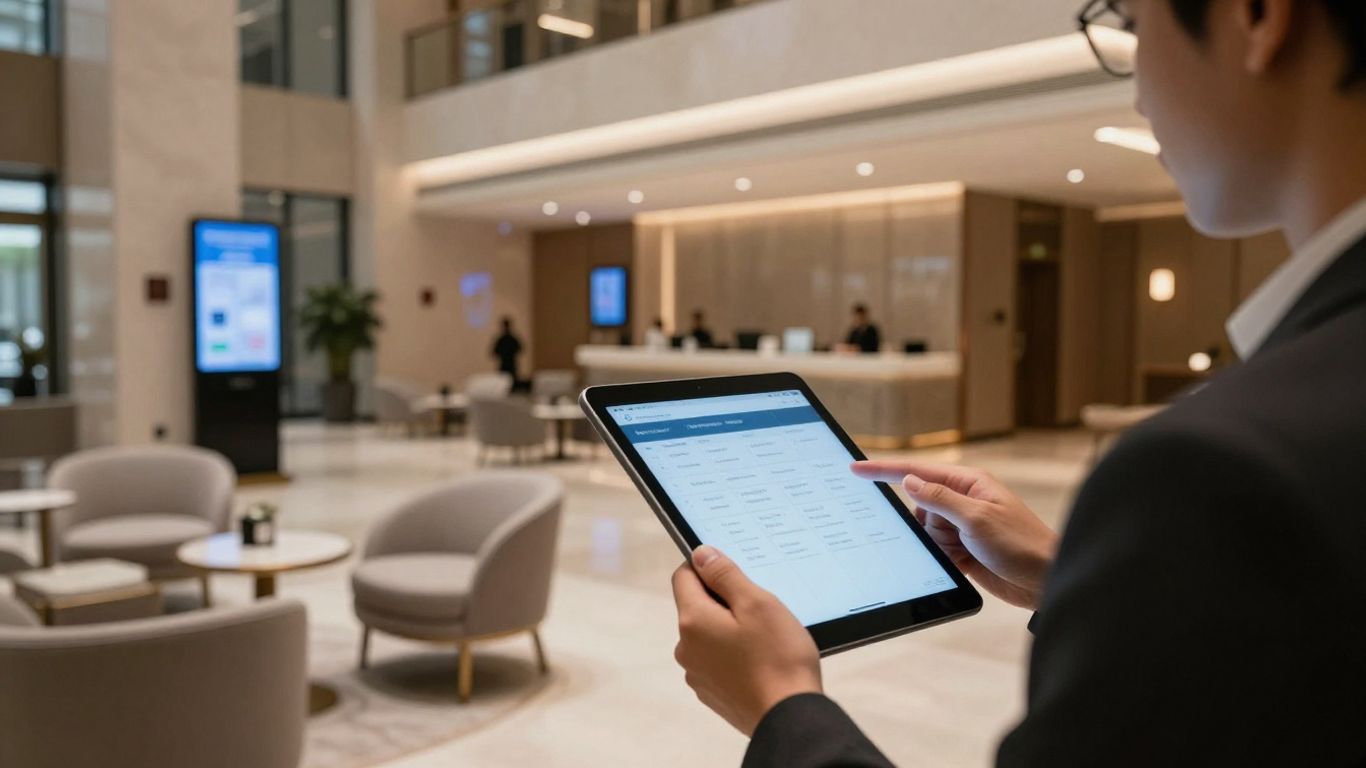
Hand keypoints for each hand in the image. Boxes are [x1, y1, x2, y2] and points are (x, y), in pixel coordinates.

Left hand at [671, 545, 821, 735]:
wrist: (789, 717)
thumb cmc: (778, 658)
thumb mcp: (756, 603)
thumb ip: (724, 575)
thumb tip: (701, 554)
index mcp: (692, 621)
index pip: (683, 576)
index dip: (707, 567)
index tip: (734, 573)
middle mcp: (686, 648)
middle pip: (697, 607)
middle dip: (724, 601)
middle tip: (759, 609)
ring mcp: (697, 674)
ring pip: (709, 635)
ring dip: (730, 630)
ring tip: (764, 639)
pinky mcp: (712, 693)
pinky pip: (718, 661)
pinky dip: (734, 655)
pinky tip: (761, 661)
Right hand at [852, 459, 1058, 608]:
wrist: (1044, 580)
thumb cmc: (1022, 544)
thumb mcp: (977, 518)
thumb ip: (940, 498)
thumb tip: (910, 482)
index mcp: (969, 483)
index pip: (917, 472)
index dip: (884, 470)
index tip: (856, 468)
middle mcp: (963, 501)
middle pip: (920, 506)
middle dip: (930, 524)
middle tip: (958, 537)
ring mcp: (962, 526)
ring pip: (925, 531)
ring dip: (939, 544)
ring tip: (967, 552)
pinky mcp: (962, 549)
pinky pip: (935, 549)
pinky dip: (942, 557)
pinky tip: (965, 561)